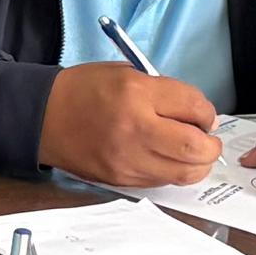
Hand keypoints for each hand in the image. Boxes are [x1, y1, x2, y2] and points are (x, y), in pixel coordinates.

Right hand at [40, 63, 225, 189]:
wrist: (44, 117)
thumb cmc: (85, 90)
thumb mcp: (126, 73)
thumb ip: (164, 92)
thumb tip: (197, 115)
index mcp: (137, 93)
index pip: (193, 107)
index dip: (208, 113)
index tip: (205, 115)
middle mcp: (135, 128)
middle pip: (195, 147)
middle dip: (211, 145)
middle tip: (208, 139)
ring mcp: (128, 159)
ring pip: (184, 173)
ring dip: (197, 164)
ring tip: (193, 153)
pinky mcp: (121, 179)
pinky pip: (161, 181)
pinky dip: (173, 172)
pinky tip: (167, 160)